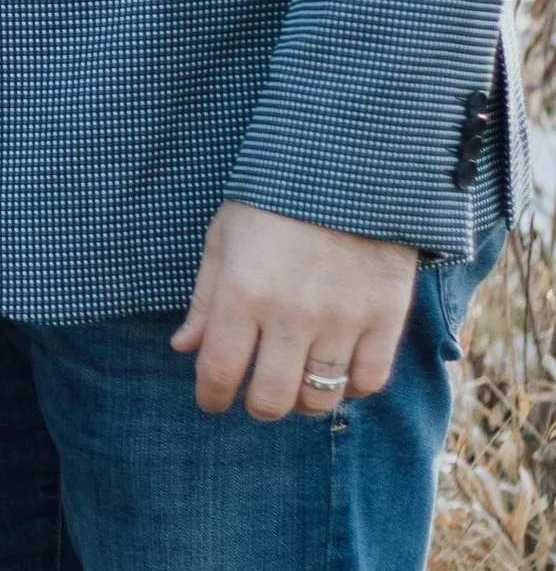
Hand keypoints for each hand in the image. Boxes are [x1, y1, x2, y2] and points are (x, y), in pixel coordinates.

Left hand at [173, 200, 419, 421]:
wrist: (351, 165)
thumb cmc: (276, 199)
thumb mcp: (225, 236)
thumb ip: (205, 298)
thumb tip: (184, 347)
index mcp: (242, 292)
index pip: (219, 372)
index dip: (211, 397)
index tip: (213, 401)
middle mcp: (291, 313)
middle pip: (271, 398)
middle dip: (258, 405)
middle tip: (258, 394)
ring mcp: (342, 318)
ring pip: (321, 398)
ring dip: (305, 401)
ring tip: (299, 384)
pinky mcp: (386, 316)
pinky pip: (369, 381)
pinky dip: (353, 386)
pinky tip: (340, 370)